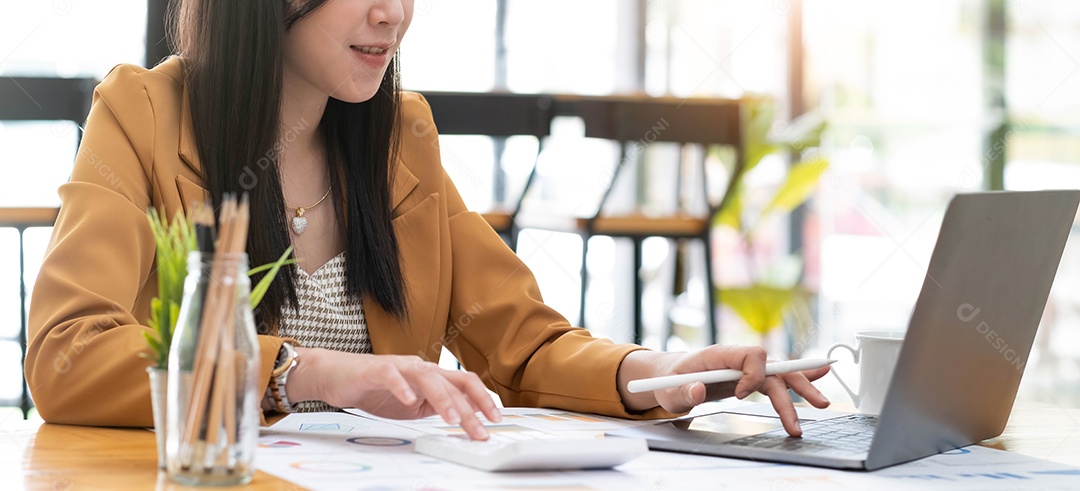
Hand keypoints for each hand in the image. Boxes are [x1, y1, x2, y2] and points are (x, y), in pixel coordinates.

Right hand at [287, 348, 500, 439]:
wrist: (338, 376)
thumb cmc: (376, 389)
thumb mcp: (414, 404)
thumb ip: (437, 406)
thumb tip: (466, 416)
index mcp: (432, 377)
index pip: (465, 383)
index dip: (483, 399)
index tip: (495, 419)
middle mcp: (420, 368)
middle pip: (452, 383)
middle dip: (469, 409)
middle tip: (479, 431)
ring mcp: (400, 367)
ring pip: (428, 377)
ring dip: (443, 399)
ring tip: (452, 419)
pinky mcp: (377, 369)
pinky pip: (392, 376)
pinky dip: (403, 387)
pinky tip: (410, 400)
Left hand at [617, 346, 830, 436]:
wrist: (669, 375)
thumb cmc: (670, 380)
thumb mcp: (669, 390)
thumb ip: (683, 391)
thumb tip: (698, 389)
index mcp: (720, 354)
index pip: (751, 354)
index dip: (753, 375)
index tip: (741, 396)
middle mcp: (738, 358)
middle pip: (773, 365)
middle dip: (796, 384)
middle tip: (816, 405)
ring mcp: (745, 368)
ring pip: (780, 374)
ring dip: (802, 388)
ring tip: (822, 403)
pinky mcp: (749, 378)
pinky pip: (776, 377)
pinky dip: (798, 377)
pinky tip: (819, 375)